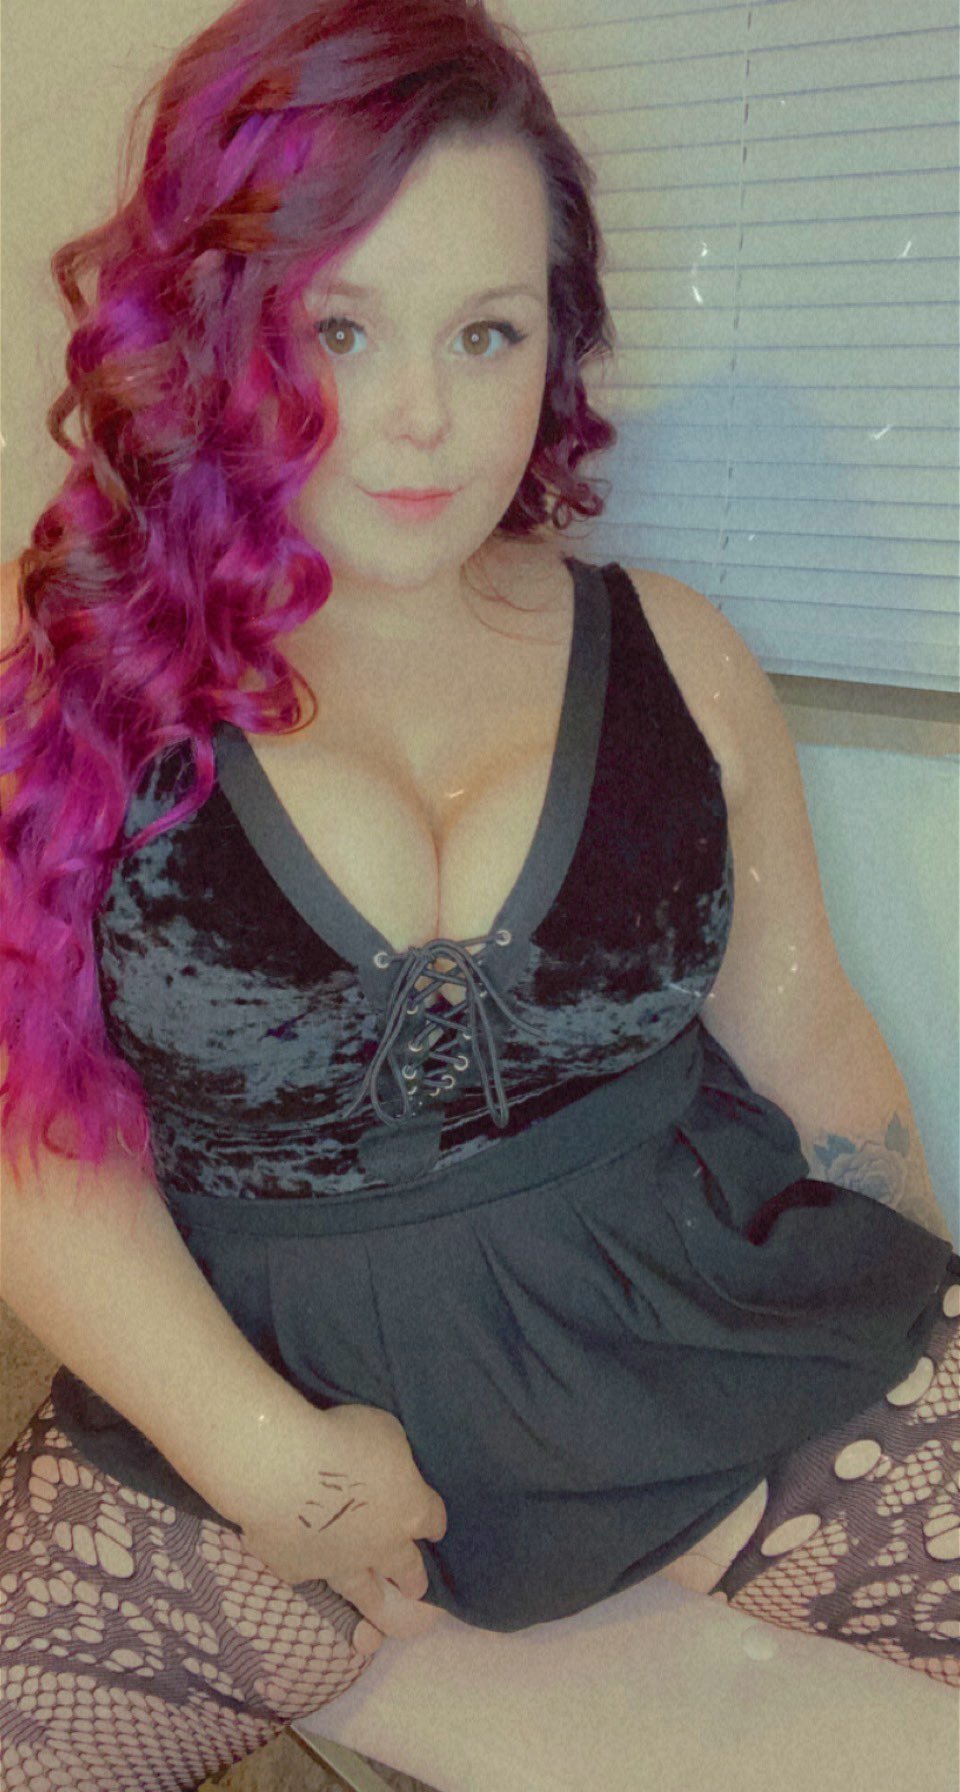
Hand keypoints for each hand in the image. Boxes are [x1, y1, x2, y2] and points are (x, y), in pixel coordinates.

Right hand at [236, 1399, 447, 1648]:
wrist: (285, 1470)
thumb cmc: (344, 1438)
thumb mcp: (386, 1434)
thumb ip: (392, 1460)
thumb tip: (387, 1468)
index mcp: (410, 1510)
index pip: (432, 1521)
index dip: (433, 1523)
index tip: (433, 1527)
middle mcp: (380, 1547)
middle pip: (406, 1569)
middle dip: (413, 1578)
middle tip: (416, 1588)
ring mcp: (338, 1564)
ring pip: (362, 1592)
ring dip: (373, 1602)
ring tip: (378, 1616)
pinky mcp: (297, 1570)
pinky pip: (305, 1575)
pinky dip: (305, 1569)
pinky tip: (301, 1568)